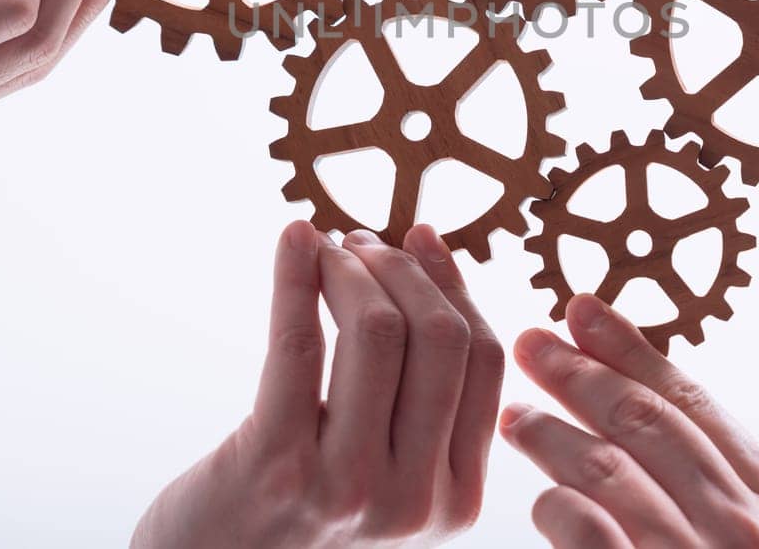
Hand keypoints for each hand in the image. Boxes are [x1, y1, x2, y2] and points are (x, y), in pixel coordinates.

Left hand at [132, 223, 504, 547]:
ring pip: (380, 331)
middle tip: (359, 243)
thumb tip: (432, 264)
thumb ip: (419, 405)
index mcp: (455, 500)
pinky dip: (296, 277)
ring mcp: (348, 488)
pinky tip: (293, 241)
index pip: (482, 359)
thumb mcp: (384, 479)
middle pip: (439, 337)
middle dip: (399, 268)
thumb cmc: (295, 519)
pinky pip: (299, 343)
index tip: (418, 239)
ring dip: (349, 267)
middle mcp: (413, 502)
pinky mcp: (275, 467)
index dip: (451, 284)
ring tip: (324, 249)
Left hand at [502, 296, 758, 547]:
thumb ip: (693, 461)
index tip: (577, 306)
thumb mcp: (734, 528)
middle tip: (527, 344)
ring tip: (514, 418)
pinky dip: (557, 505)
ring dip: (552, 432)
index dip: (628, 347)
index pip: (691, 400)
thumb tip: (610, 351)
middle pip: (646, 423)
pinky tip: (543, 499)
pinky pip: (586, 528)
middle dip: (579, 373)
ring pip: (609, 467)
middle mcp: (753, 533)